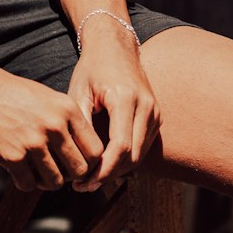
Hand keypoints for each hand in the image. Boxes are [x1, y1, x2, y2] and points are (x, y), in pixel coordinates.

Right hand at [0, 65, 104, 192]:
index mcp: (67, 109)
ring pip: (55, 181)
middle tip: (58, 171)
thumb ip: (67, 122)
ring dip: (47, 181)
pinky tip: (18, 170)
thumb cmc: (10, 92)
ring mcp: (33, 142)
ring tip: (36, 171)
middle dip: (70, 175)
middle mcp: (54, 126)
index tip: (79, 165)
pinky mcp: (12, 156)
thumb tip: (82, 152)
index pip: (95, 150)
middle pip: (79, 170)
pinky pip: (29, 184)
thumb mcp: (47, 98)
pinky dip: (25, 182)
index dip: (90, 163)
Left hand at [67, 39, 161, 191]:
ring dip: (117, 170)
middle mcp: (146, 106)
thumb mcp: (79, 91)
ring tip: (91, 178)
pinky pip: (143, 147)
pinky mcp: (157, 117)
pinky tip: (105, 165)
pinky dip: (126, 160)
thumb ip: (80, 123)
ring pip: (140, 155)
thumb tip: (75, 158)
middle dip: (108, 175)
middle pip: (132, 156)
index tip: (84, 181)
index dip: (103, 170)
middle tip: (84, 185)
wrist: (115, 47)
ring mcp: (155, 112)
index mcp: (126, 98)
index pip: (120, 147)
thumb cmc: (93, 68)